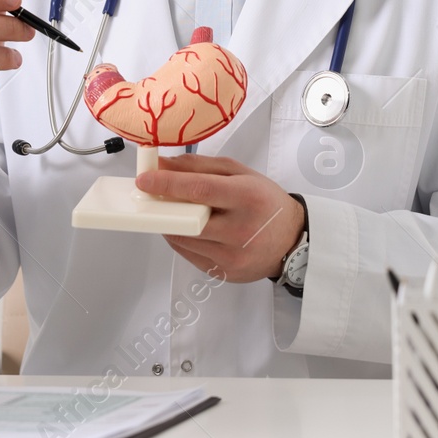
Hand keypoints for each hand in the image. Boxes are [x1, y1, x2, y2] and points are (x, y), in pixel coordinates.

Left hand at [135, 155, 304, 283]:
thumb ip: (199, 166)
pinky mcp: (225, 273)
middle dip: (163, 207)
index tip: (144, 180)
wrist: (292, 240)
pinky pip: (189, 255)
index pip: (200, 190)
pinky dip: (182, 239)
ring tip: (173, 210)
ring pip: (183, 240)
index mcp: (247, 198)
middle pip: (187, 219)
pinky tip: (189, 228)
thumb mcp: (239, 173)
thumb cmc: (266, 201)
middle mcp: (241, 230)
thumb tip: (162, 164)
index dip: (167, 185)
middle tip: (150, 195)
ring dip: (170, 223)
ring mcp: (232, 257)